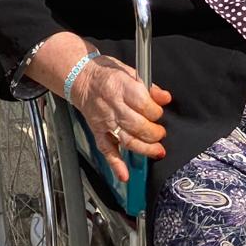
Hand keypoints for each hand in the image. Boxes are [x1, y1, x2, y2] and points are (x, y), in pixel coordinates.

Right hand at [71, 55, 170, 184]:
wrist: (80, 78)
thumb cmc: (105, 74)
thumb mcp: (128, 71)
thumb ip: (148, 87)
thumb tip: (165, 98)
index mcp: (120, 87)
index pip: (143, 104)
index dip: (156, 111)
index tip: (159, 112)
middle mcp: (112, 105)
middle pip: (137, 125)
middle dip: (154, 132)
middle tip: (160, 133)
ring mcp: (104, 120)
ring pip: (126, 140)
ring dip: (144, 148)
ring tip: (157, 150)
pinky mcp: (98, 131)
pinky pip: (106, 150)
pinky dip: (115, 164)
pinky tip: (124, 175)